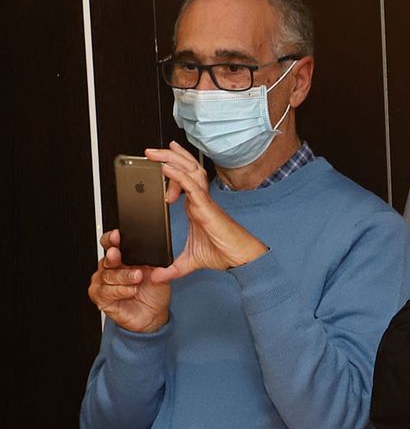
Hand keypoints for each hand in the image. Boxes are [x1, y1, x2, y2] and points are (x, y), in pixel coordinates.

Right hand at [88, 229, 171, 332]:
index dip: (111, 239)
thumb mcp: (158, 273)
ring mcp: (104, 284)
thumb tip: (155, 251)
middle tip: (119, 255)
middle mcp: (110, 270)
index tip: (116, 235)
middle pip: (107, 259)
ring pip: (107, 275)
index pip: (110, 244)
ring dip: (123, 276)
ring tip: (137, 278)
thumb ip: (154, 262)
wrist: (154, 315)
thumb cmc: (153, 292)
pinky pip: (106, 291)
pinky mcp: (102, 298)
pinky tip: (131, 290)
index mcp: (122, 259)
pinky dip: (120, 290)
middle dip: (114, 256)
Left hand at [144, 143, 267, 282]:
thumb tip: (156, 277)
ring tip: (155, 153)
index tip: (157, 167)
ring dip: (171, 160)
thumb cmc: (223, 253)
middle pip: (186, 169)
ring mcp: (203, 201)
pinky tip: (166, 168)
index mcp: (196, 207)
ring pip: (189, 172)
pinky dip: (178, 175)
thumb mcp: (190, 262)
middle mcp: (200, 200)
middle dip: (168, 156)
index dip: (171, 171)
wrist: (240, 258)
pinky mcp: (206, 207)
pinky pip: (192, 186)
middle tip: (150, 151)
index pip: (183, 180)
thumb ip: (172, 268)